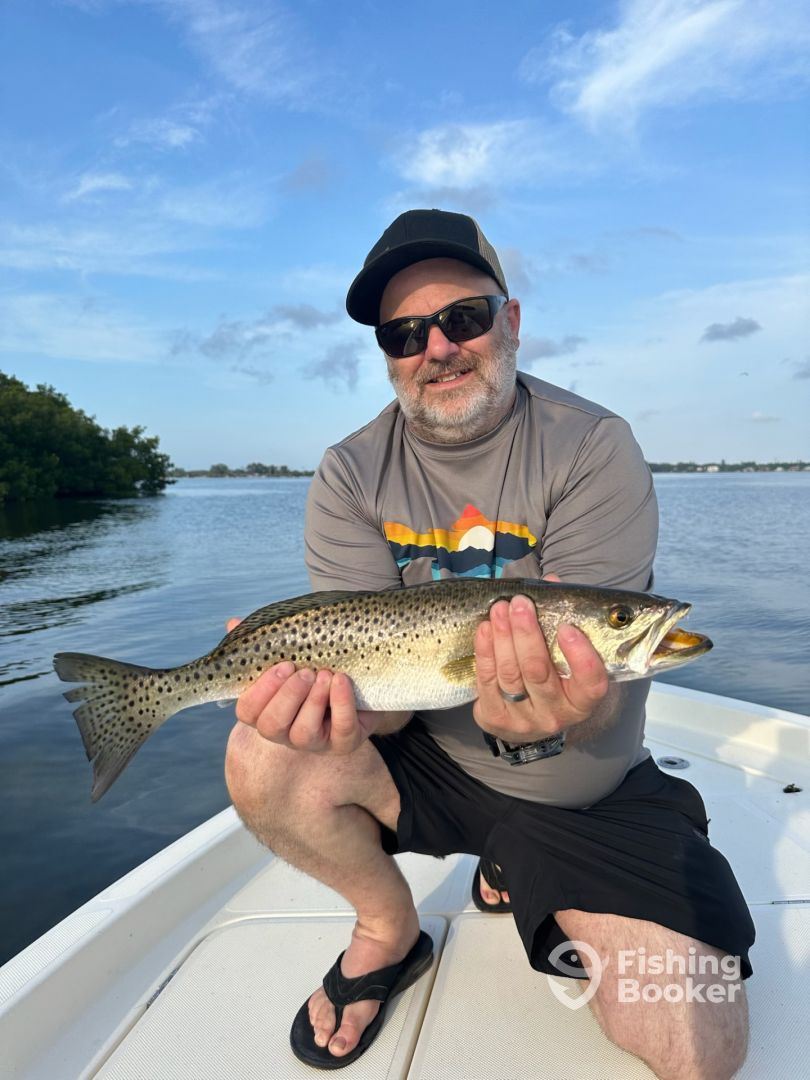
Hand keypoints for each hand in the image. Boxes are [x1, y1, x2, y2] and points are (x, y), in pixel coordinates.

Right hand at [225, 618, 374, 752]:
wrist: (360, 684)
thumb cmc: (315, 669)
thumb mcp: (291, 656)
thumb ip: (262, 643)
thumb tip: (233, 622)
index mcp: (266, 711)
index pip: (248, 710)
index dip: (261, 690)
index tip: (283, 664)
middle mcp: (285, 732)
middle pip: (272, 726)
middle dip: (287, 697)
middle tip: (304, 671)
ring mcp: (315, 742)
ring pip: (303, 733)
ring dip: (313, 701)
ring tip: (324, 674)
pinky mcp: (344, 742)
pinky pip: (341, 729)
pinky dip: (341, 704)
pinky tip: (342, 681)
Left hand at [472, 575, 609, 741]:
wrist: (527, 720)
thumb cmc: (552, 676)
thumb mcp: (564, 655)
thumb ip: (561, 619)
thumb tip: (551, 582)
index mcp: (582, 699)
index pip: (590, 682)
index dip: (580, 655)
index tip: (566, 627)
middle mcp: (555, 714)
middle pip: (539, 671)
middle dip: (527, 633)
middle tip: (519, 603)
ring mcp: (523, 719)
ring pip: (510, 674)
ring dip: (502, 637)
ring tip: (499, 609)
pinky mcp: (495, 718)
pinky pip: (487, 680)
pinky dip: (485, 651)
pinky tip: (485, 629)